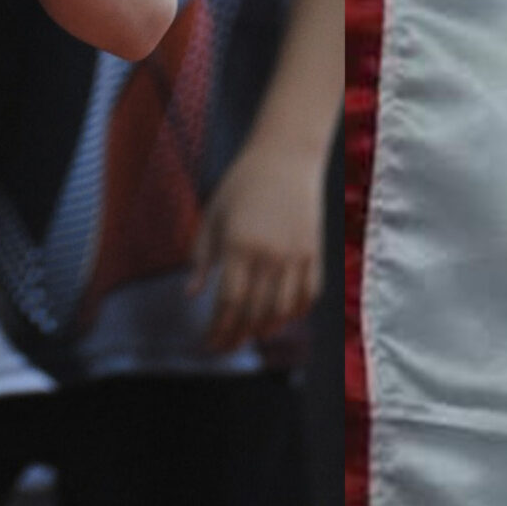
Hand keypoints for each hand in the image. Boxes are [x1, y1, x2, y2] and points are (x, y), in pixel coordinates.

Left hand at [190, 135, 325, 351]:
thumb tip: (190, 295)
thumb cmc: (241, 184)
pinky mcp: (316, 252)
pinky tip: (280, 319)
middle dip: (237, 336)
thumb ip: (201, 258)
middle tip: (224, 347)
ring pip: (284, 310)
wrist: (285, 157)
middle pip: (255, 313)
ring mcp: (298, 255)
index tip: (208, 345)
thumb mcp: (212, 216)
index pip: (229, 303)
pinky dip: (295, 313)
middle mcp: (271, 255)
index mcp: (240, 245)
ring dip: (265, 330)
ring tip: (248, 336)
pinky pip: (309, 295)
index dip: (218, 330)